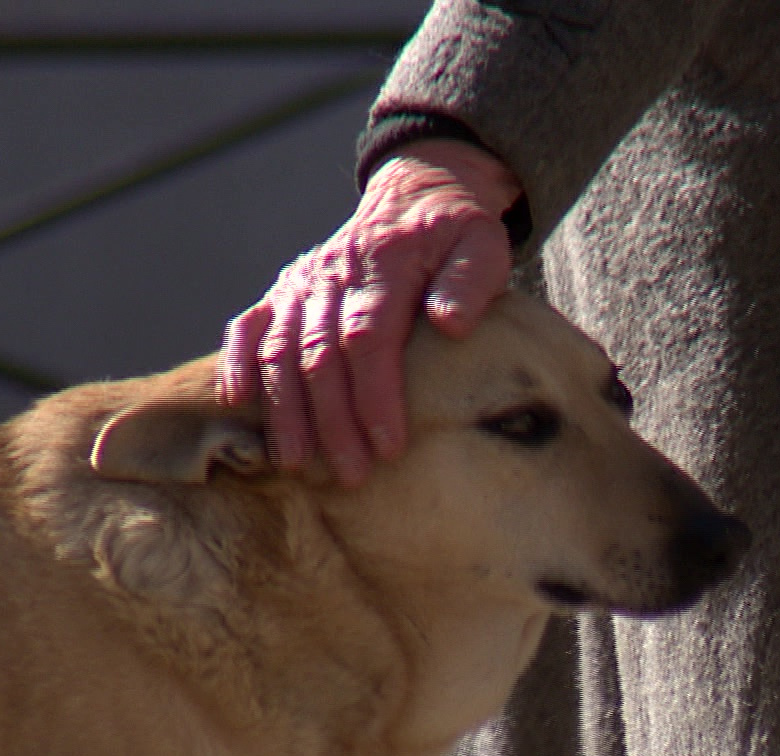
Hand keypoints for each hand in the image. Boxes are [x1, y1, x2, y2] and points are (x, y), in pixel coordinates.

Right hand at [218, 139, 521, 485]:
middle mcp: (334, 274)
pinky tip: (236, 405)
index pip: (370, 339)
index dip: (375, 396)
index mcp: (384, 265)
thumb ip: (470, 283)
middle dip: (332, 422)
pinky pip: (249, 327)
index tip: (389, 446)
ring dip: (285, 411)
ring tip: (296, 465)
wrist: (417, 196)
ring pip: (280, 350)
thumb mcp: (484, 246)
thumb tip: (450, 324)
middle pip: (320, 355)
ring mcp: (303, 283)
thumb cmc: (457, 235)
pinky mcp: (285, 292)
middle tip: (351, 476)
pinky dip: (238, 364)